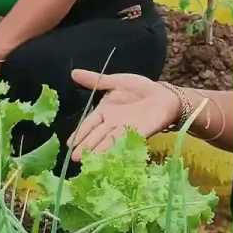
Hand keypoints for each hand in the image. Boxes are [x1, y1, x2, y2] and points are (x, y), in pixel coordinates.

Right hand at [67, 70, 181, 161]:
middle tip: (75, 158)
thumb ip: (96, 80)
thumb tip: (73, 73)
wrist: (163, 94)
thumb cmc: (140, 88)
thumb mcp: (116, 81)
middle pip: (96, 136)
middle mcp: (112, 124)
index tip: (69, 144)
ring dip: (98, 151)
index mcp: (104, 112)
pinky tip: (109, 157)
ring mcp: (125, 131)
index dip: (79, 134)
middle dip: (86, 146)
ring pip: (108, 142)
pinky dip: (117, 150)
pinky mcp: (139, 135)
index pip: (88, 124)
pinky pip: (126, 143)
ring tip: (88, 160)